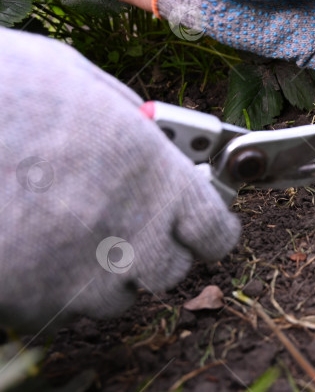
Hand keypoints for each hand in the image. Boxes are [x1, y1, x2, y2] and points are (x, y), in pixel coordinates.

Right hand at [0, 29, 239, 331]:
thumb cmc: (10, 88)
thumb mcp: (86, 83)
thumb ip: (132, 122)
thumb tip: (155, 138)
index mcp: (156, 176)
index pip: (215, 233)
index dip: (211, 229)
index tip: (203, 225)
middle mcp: (129, 234)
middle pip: (171, 271)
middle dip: (157, 249)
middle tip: (128, 221)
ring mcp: (79, 275)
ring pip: (116, 300)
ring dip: (106, 275)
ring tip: (71, 233)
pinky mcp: (30, 300)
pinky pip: (59, 311)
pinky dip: (53, 289)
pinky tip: (32, 248)